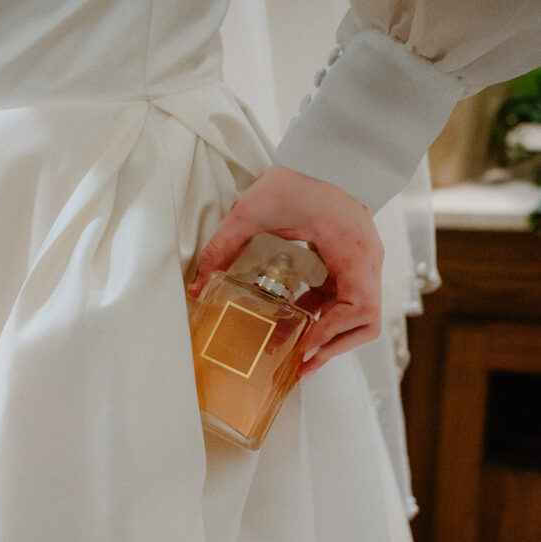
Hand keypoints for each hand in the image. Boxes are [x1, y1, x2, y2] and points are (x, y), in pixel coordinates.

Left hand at [187, 164, 382, 378]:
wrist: (328, 152)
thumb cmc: (302, 175)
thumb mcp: (254, 210)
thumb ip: (224, 246)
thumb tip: (199, 285)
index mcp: (352, 251)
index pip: (360, 307)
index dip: (332, 333)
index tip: (304, 346)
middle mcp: (366, 262)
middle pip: (367, 322)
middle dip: (335, 346)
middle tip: (302, 363)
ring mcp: (364, 263)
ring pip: (362, 317)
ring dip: (333, 336)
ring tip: (300, 351)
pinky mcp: (354, 262)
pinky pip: (348, 301)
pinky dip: (327, 316)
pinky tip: (300, 319)